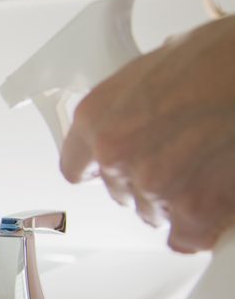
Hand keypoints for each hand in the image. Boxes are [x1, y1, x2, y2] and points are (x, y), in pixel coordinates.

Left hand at [60, 15, 234, 252]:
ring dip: (178, 199)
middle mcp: (115, 154)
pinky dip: (201, 229)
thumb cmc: (220, 59)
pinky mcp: (194, 210)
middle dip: (149, 180)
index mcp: (98, 117)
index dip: (101, 169)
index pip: (77, 167)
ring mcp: (153, 186)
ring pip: (155, 213)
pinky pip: (187, 238)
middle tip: (183, 157)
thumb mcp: (158, 68)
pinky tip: (216, 207)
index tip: (116, 169)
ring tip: (207, 167)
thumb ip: (135, 106)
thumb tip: (142, 120)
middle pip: (121, 191)